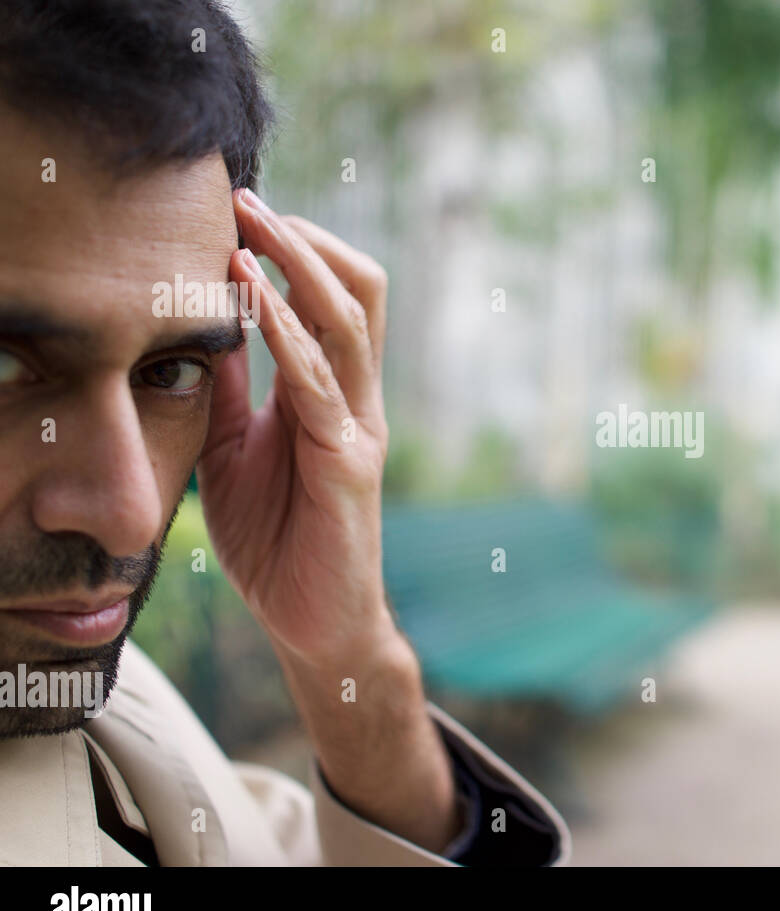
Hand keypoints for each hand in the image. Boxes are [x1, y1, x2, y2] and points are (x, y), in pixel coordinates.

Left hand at [199, 189, 390, 664]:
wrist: (313, 620)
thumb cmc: (276, 537)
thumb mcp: (231, 449)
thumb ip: (228, 391)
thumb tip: (200, 327)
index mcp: (329, 393)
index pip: (329, 299)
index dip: (291, 248)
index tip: (238, 209)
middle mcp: (355, 399)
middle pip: (359, 292)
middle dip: (304, 239)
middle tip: (248, 202)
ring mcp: (359, 428)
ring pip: (349, 322)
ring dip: (298, 266)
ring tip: (252, 226)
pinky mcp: (350, 464)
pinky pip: (321, 385)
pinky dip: (288, 335)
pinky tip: (253, 301)